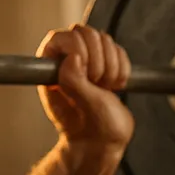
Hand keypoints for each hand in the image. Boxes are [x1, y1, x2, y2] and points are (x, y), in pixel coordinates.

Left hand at [37, 24, 133, 153]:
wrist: (106, 141)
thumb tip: (72, 57)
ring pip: (104, 39)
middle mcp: (67, 62)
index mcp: (51, 70)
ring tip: (105, 87)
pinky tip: (115, 86)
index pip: (60, 37)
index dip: (77, 49)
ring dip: (112, 65)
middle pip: (85, 32)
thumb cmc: (89, 129)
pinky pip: (119, 51)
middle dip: (98, 58)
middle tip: (97, 82)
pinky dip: (122, 68)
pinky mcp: (106, 64)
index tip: (87, 72)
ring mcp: (88, 61)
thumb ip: (73, 80)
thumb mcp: (82, 104)